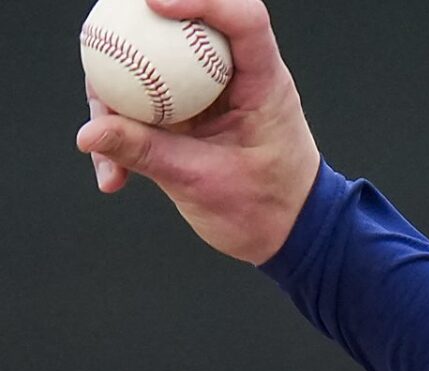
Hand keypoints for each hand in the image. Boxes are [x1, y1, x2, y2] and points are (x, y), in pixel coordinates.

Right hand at [75, 0, 320, 264]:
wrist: (285, 235)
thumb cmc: (266, 209)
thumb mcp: (204, 183)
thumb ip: (147, 153)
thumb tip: (89, 133)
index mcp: (263, 81)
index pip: (242, 19)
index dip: (200, 0)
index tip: (152, 4)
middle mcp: (234, 76)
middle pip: (180, 30)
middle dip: (133, 37)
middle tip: (99, 61)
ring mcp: (205, 92)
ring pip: (149, 69)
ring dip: (115, 104)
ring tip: (106, 161)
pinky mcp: (183, 112)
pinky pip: (140, 106)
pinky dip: (121, 135)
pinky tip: (112, 178)